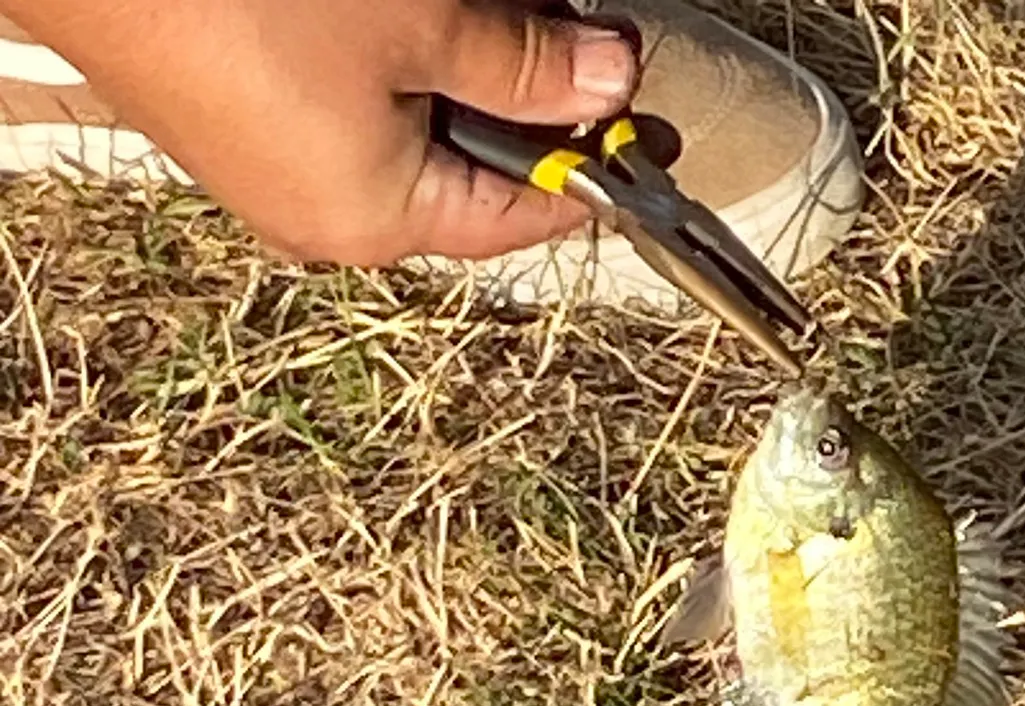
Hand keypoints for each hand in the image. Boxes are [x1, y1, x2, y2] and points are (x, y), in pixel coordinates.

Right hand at [3, 0, 638, 264]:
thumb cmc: (255, 1)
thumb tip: (611, 81)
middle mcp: (328, 218)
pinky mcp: (242, 117)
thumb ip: (526, 63)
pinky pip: (354, 103)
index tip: (640, 115)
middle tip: (579, 30)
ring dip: (464, 70)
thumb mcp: (421, 24)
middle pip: (468, 173)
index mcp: (379, 223)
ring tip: (500, 12)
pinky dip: (400, 60)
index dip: (589, 165)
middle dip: (528, 102)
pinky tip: (416, 17)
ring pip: (413, 129)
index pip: (521, 217)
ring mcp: (278, 171)